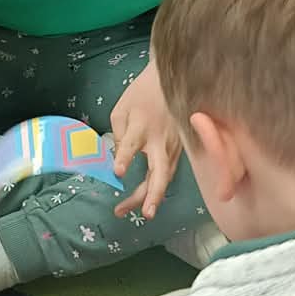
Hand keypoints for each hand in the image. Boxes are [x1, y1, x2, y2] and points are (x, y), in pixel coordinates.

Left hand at [110, 64, 180, 218]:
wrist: (171, 81)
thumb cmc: (141, 94)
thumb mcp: (121, 110)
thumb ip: (118, 136)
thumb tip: (118, 160)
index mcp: (142, 126)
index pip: (131, 145)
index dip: (124, 158)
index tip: (117, 172)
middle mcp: (160, 140)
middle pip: (159, 172)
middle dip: (153, 194)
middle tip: (145, 213)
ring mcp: (172, 147)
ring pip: (165, 178)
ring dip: (152, 197)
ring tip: (135, 212)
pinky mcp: (177, 151)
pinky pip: (168, 173)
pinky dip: (158, 188)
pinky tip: (147, 200)